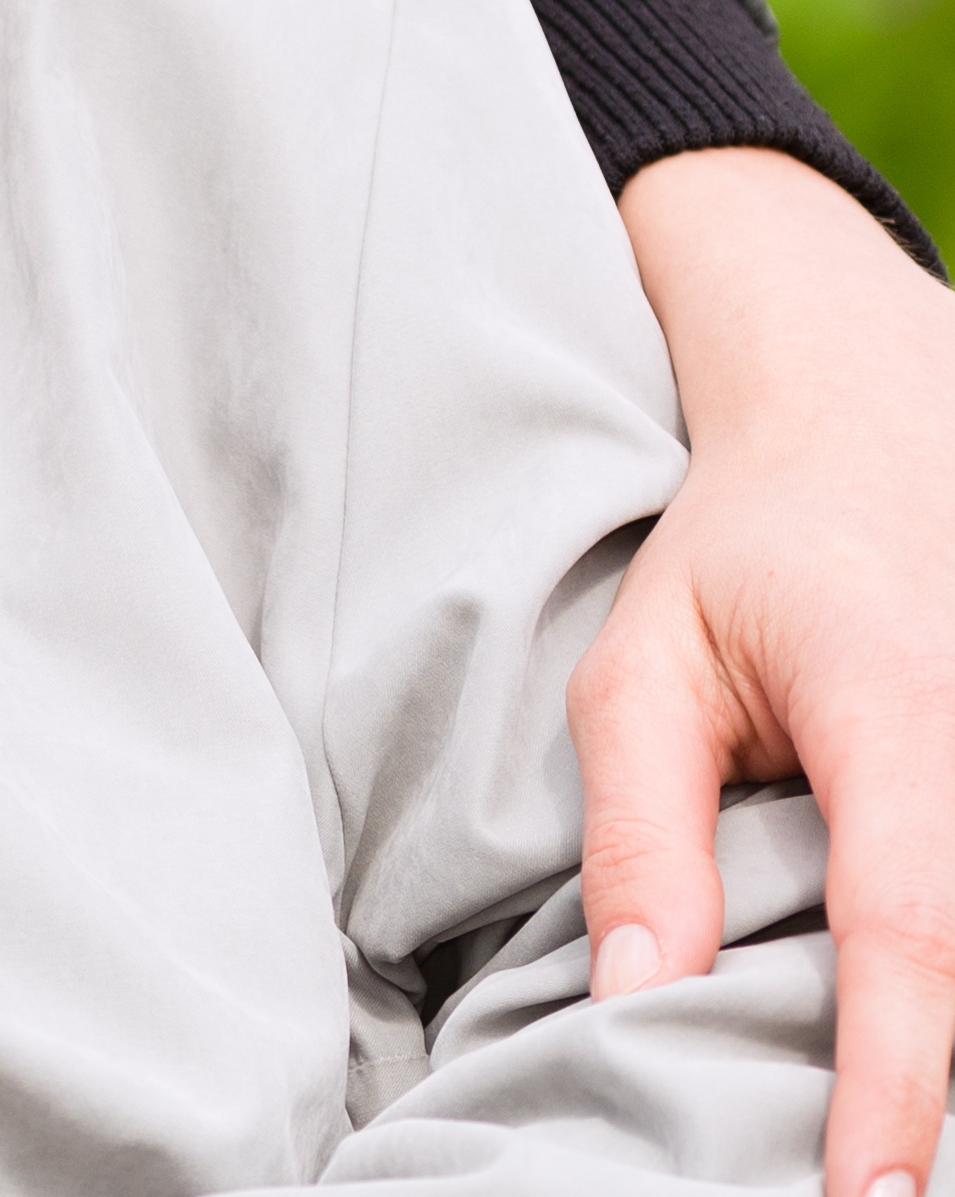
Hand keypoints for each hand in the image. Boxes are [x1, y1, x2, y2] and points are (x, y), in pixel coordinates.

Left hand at [584, 144, 954, 1196]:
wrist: (875, 439)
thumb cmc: (741, 558)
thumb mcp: (642, 667)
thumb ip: (641, 831)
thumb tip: (638, 996)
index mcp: (894, 711)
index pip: (906, 929)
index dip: (892, 1076)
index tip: (864, 1190)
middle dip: (936, 1094)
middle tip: (861, 1188)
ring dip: (950, 1052)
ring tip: (878, 1138)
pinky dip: (953, 990)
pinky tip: (911, 1054)